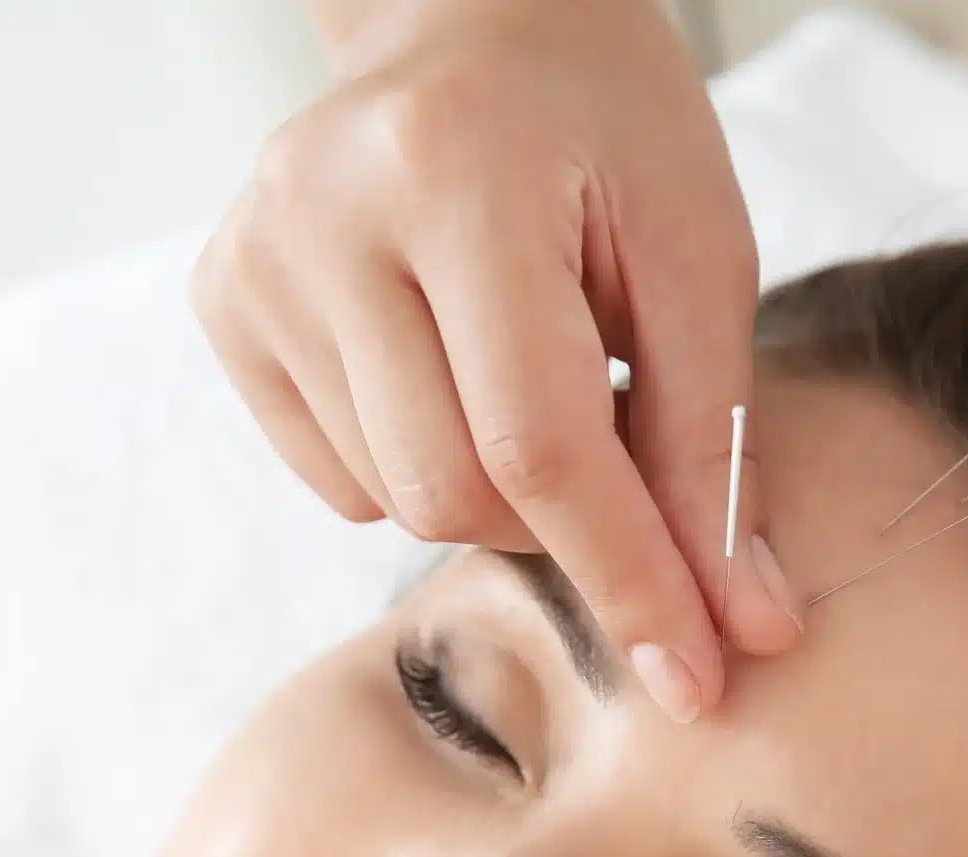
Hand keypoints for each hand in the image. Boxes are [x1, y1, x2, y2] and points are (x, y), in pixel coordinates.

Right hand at [195, 0, 800, 723]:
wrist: (475, 16)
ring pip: (393, 498)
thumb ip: (718, 445)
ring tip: (530, 371)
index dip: (627, 576)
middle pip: (453, 491)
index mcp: (453, 173)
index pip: (539, 444)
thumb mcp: (698, 253)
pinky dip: (419, 463)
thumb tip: (744, 630)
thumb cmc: (607, 123)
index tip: (697, 679)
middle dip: (560, 524)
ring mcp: (254, 259)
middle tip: (622, 448)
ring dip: (491, 489)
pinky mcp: (224, 300)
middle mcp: (321, 214)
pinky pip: (340, 476)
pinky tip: (452, 370)